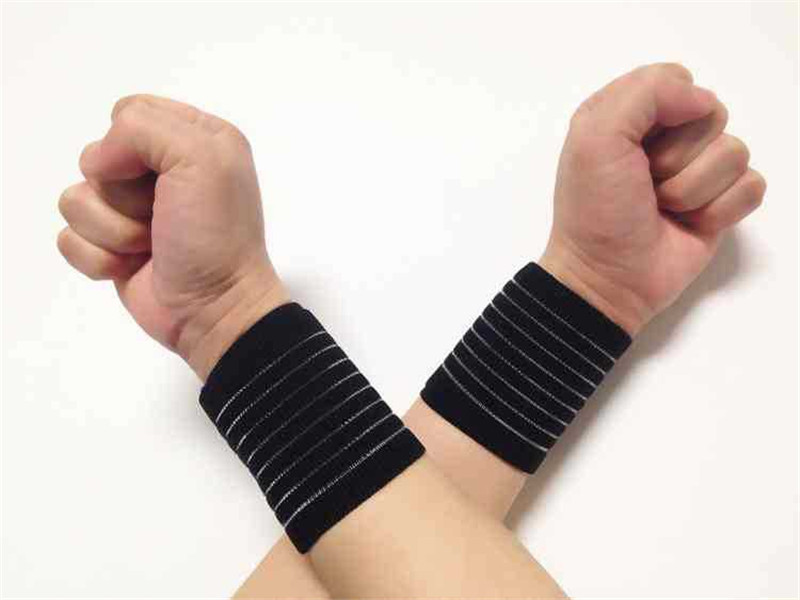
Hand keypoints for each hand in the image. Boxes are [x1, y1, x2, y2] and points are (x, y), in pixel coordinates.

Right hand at [57, 95, 288, 379]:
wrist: (214, 309)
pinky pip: (69, 238)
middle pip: (95, 157)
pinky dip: (99, 258)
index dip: (130, 143)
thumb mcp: (202, 158)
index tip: (160, 175)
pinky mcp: (111, 247)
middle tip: (161, 217)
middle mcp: (163, 171)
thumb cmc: (215, 235)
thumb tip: (98, 162)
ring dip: (113, 230)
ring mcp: (133, 211)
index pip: (129, 112)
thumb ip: (144, 128)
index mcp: (194, 139)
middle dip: (122, 194)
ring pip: (76, 198)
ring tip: (151, 246)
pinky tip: (132, 267)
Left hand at [540, 63, 764, 334]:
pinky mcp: (721, 204)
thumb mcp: (596, 137)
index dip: (665, 109)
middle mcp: (664, 138)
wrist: (608, 278)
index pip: (675, 80)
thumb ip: (645, 93)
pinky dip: (718, 210)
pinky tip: (689, 224)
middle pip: (712, 114)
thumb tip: (702, 99)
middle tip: (645, 184)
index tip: (637, 144)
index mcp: (628, 115)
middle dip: (678, 156)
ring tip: (661, 209)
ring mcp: (697, 171)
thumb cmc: (595, 209)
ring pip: (735, 151)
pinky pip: (751, 186)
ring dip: (693, 189)